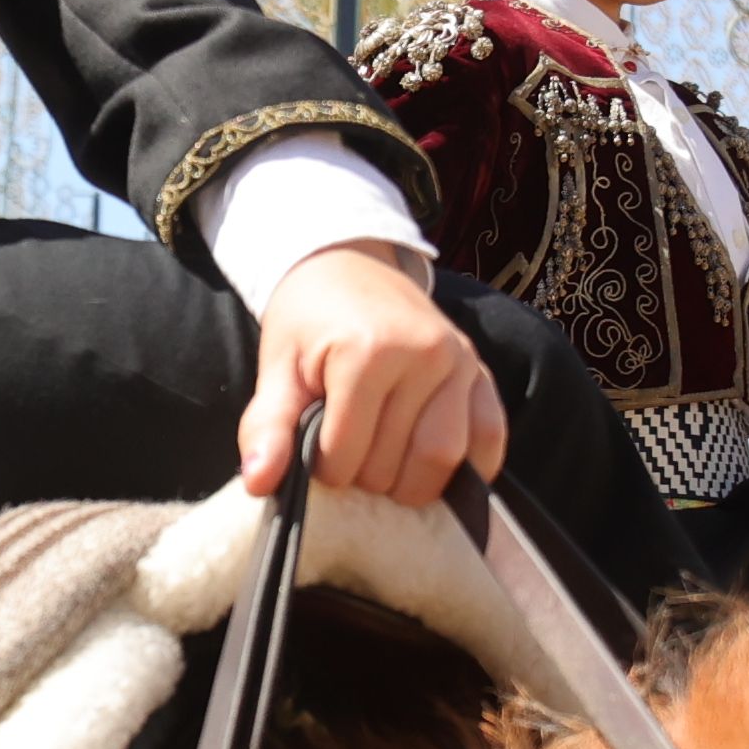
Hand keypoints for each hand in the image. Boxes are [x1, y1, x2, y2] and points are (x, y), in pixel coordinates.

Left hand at [241, 243, 502, 510]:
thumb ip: (267, 425)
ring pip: (444, 461)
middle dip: (365, 477)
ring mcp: (462, 364)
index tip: (316, 449)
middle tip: (349, 451)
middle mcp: (425, 355)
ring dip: (410, 481)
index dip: (324, 469)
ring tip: (385, 460)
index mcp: (368, 351)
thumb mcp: (277, 367)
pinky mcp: (483, 374)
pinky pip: (490, 440)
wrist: (349, 265)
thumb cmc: (309, 320)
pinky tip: (435, 468)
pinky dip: (467, 468)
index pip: (345, 457)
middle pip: (395, 466)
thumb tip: (259, 483)